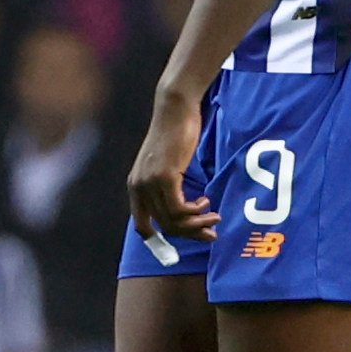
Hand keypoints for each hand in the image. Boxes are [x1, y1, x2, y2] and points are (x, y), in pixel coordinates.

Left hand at [128, 86, 215, 245]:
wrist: (176, 109)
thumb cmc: (176, 133)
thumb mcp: (167, 163)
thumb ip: (167, 184)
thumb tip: (182, 210)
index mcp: (136, 187)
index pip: (142, 226)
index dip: (159, 241)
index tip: (183, 243)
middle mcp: (139, 187)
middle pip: (165, 226)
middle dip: (191, 233)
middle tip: (212, 233)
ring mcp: (150, 182)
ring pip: (174, 220)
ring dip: (197, 223)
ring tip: (214, 217)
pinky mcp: (164, 176)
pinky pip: (179, 208)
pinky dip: (196, 211)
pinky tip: (206, 200)